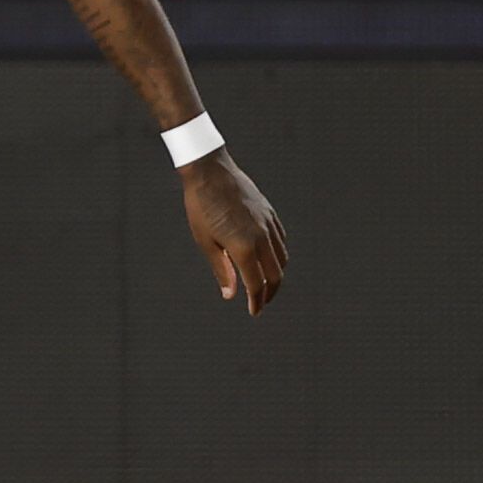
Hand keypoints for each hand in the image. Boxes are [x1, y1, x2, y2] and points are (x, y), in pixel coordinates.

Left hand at [179, 149, 288, 315]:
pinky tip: (269, 259)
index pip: (256, 284)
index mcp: (244, 247)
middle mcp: (261, 237)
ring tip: (266, 284)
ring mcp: (268, 224)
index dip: (256, 301)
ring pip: (282, 258)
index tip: (253, 311)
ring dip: (276, 275)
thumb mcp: (205, 241)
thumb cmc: (201, 206)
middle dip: (270, 293)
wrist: (209, 171)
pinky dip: (278, 255)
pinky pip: (281, 240)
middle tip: (260, 302)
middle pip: (275, 275)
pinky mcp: (270, 213)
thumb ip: (221, 269)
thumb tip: (231, 294)